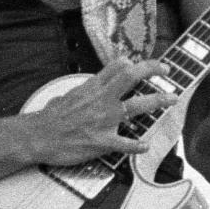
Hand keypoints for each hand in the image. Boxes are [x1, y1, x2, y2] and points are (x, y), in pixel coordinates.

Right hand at [34, 58, 178, 164]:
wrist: (38, 136)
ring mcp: (104, 120)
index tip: (142, 65)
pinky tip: (146, 146)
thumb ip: (84, 91)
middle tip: (166, 70)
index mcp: (92, 88)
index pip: (117, 66)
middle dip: (152, 70)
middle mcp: (102, 100)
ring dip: (158, 101)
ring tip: (172, 100)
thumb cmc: (49, 118)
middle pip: (132, 77)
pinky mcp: (103, 141)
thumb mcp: (67, 95)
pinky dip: (137, 145)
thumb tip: (91, 88)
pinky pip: (126, 143)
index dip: (133, 63)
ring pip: (138, 106)